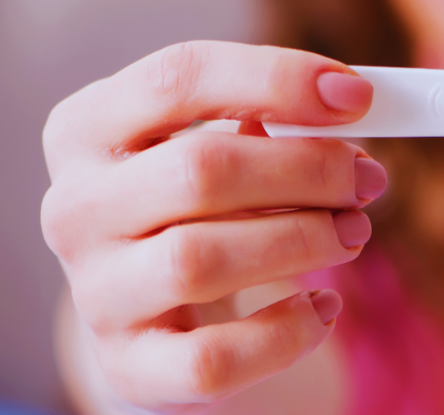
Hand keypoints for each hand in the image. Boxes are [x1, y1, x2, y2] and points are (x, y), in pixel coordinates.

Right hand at [40, 42, 387, 411]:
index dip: (277, 80)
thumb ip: (275, 119)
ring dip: (303, 240)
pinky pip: (214, 358)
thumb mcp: (222, 146)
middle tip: (368, 179)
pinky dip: (287, 330)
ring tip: (353, 233)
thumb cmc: (203, 206)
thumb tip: (351, 106)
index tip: (359, 97)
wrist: (157, 313)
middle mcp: (75, 207)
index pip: (178, 77)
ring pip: (201, 260)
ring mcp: (96, 292)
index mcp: (88, 127)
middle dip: (307, 170)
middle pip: (200, 170)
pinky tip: (322, 306)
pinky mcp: (130, 366)